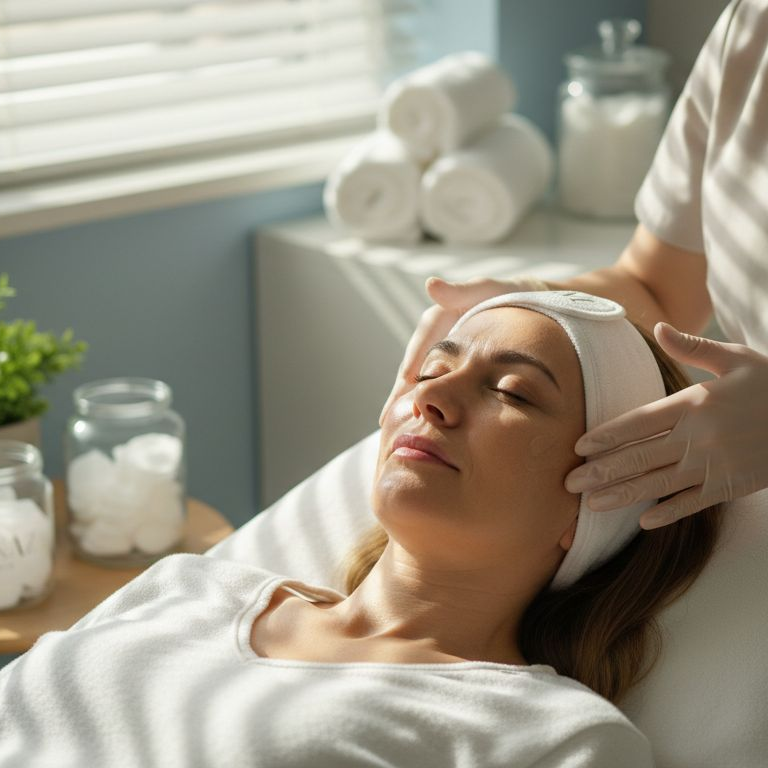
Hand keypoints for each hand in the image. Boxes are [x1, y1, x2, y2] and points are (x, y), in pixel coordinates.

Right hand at [378, 275, 550, 424]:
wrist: (528, 303)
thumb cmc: (507, 294)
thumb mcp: (485, 289)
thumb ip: (460, 291)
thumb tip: (431, 284)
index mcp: (436, 319)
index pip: (417, 350)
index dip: (408, 372)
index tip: (404, 391)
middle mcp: (433, 337)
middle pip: (412, 369)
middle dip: (402, 395)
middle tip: (393, 420)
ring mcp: (440, 352)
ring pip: (422, 379)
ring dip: (412, 401)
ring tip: (404, 425)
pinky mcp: (451, 362)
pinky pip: (436, 383)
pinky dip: (431, 399)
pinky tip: (429, 420)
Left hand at [565, 322, 767, 528]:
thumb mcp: (735, 358)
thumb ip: (693, 347)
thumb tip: (657, 326)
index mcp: (695, 404)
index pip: (639, 422)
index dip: (606, 436)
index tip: (578, 447)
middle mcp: (699, 437)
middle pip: (640, 456)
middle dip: (601, 471)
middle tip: (568, 484)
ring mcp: (715, 464)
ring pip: (659, 483)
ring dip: (623, 494)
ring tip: (591, 504)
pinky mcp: (732, 486)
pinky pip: (694, 503)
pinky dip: (669, 512)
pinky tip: (643, 522)